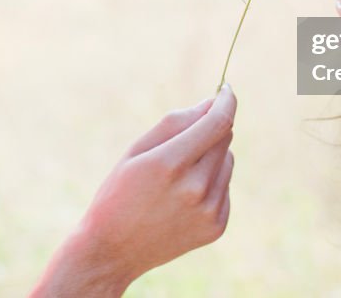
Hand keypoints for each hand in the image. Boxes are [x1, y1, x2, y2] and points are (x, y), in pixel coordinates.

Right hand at [31, 86, 236, 296]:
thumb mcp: (137, 150)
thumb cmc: (119, 192)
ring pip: (227, 161)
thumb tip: (211, 103)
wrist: (113, 251)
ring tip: (178, 176)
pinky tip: (183, 198)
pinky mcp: (217, 227)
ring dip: (211, 157)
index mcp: (170, 164)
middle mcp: (195, 189)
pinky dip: (212, 183)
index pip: (217, 122)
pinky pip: (225, 187)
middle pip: (224, 138)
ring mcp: (209, 211)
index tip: (227, 90)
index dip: (226, 101)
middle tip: (184, 140)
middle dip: (211, 129)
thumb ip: (176, 122)